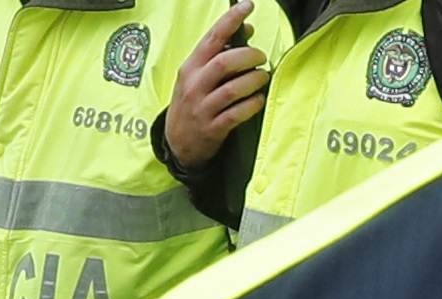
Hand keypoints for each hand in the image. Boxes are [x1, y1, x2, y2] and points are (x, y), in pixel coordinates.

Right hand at [165, 1, 269, 170]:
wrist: (178, 143)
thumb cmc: (193, 103)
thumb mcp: (198, 76)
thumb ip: (220, 54)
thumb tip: (247, 29)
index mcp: (191, 66)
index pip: (212, 37)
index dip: (231, 20)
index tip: (247, 6)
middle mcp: (195, 84)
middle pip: (225, 62)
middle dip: (249, 56)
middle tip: (262, 57)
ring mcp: (203, 107)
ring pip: (233, 89)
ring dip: (254, 80)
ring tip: (263, 78)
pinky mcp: (213, 128)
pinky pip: (237, 114)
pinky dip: (252, 105)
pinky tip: (259, 100)